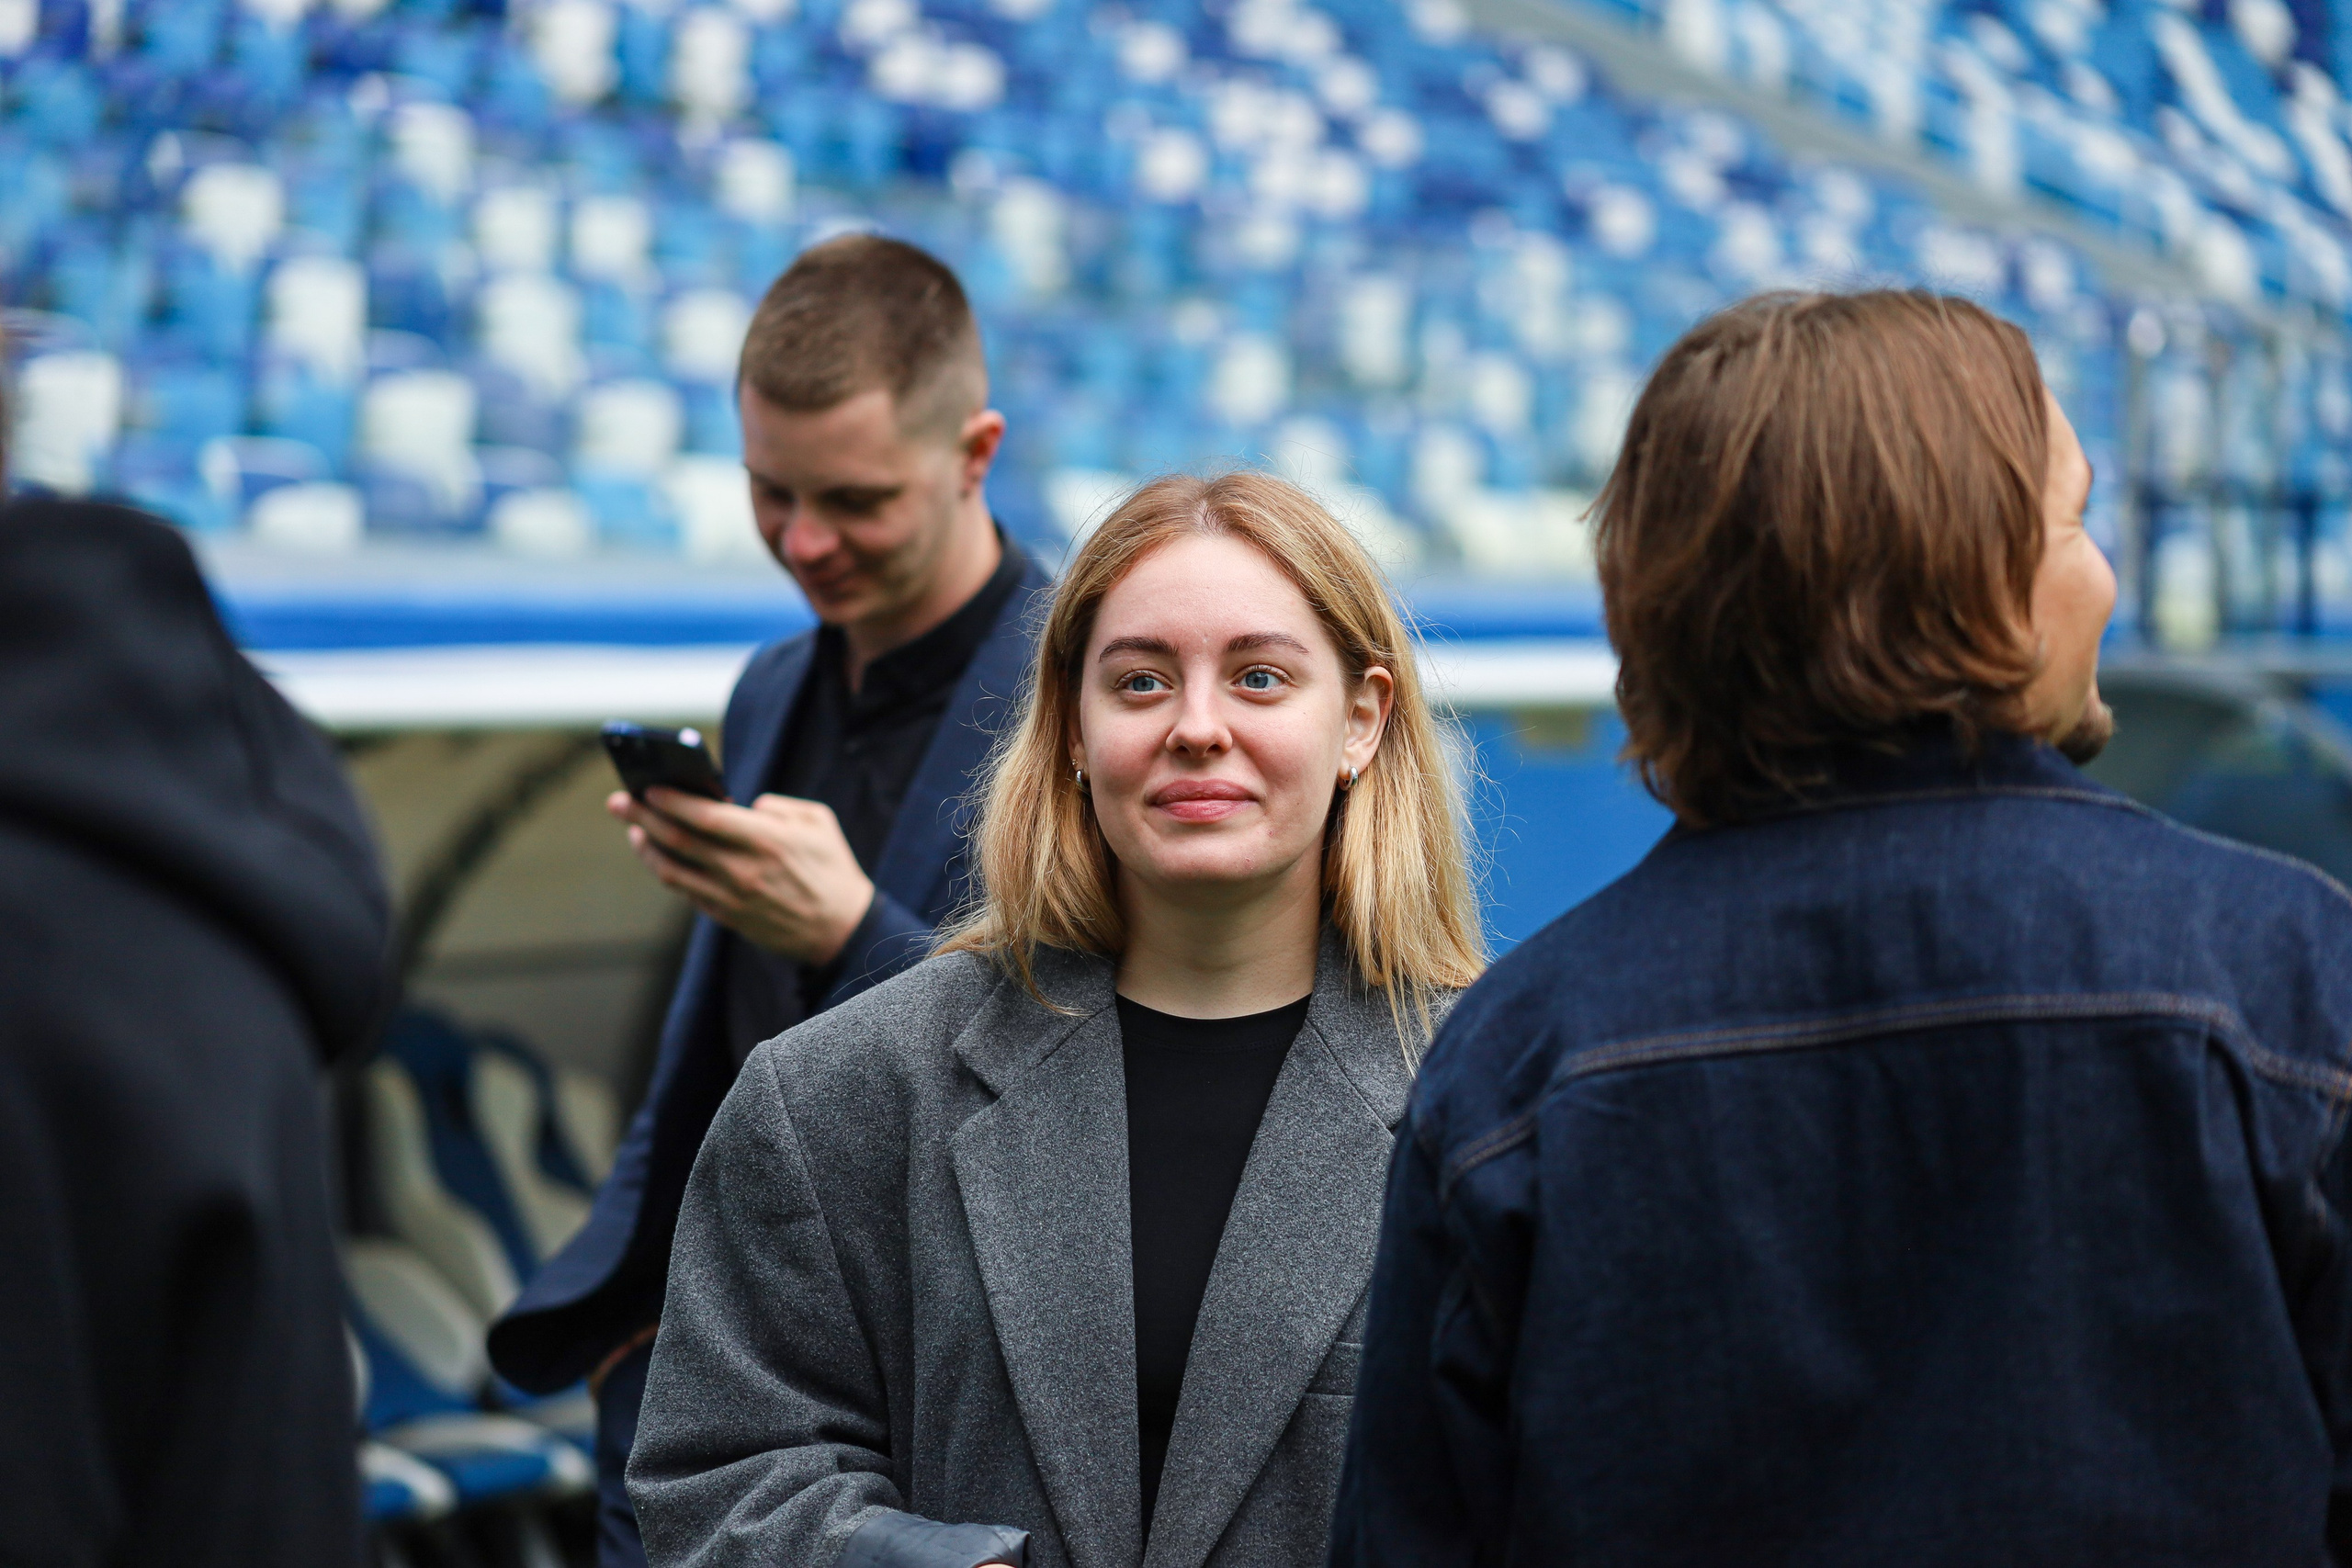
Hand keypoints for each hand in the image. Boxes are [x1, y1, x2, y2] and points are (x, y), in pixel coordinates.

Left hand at [610, 788, 874, 963]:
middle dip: (643, 817)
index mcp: (768, 840)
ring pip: (673, 869)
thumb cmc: (832, 869)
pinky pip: (685, 890)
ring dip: (646, 846)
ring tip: (633, 828)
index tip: (648, 786)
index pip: (708, 817)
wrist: (842, 930)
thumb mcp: (818, 823)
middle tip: (619, 800)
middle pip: (679, 840)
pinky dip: (665, 870)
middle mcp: (744, 870)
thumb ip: (778, 806)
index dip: (673, 801)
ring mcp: (731, 897)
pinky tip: (656, 854)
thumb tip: (743, 805)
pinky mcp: (726, 916)